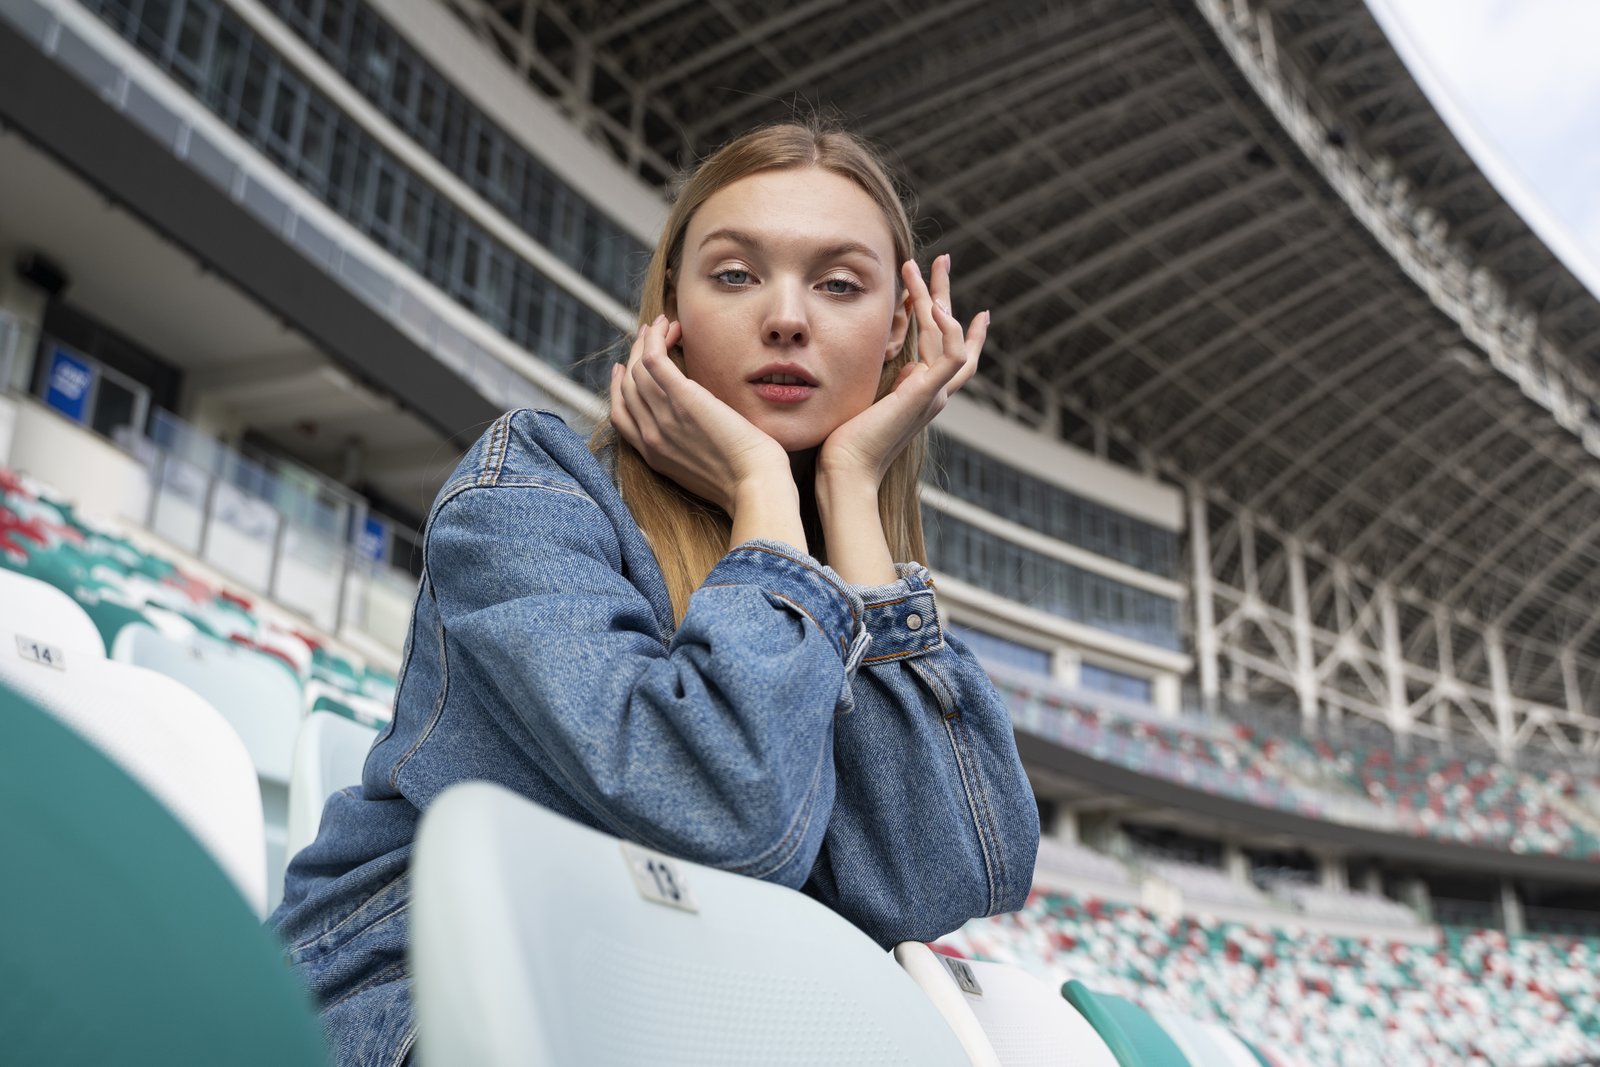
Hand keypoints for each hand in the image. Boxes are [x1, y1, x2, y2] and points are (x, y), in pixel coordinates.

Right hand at [610, 315, 791, 513]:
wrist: (755, 485)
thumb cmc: (745, 480)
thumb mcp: (704, 469)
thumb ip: (690, 447)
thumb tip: (698, 428)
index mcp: (654, 456)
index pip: (621, 417)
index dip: (619, 389)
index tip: (623, 369)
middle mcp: (651, 437)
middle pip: (627, 388)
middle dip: (631, 357)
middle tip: (645, 337)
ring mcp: (663, 417)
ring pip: (637, 369)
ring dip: (645, 341)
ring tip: (661, 326)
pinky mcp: (682, 399)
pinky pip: (653, 359)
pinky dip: (655, 339)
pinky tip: (667, 326)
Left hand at [818, 254, 988, 485]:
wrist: (846, 472)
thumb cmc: (846, 444)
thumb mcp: (869, 401)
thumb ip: (888, 381)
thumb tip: (900, 363)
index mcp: (921, 393)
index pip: (950, 351)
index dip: (956, 323)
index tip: (956, 297)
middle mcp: (934, 392)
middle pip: (953, 332)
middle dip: (946, 292)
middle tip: (943, 259)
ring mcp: (933, 394)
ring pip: (948, 334)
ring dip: (935, 295)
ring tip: (919, 266)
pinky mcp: (926, 395)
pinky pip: (950, 355)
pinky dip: (949, 330)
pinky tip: (934, 305)